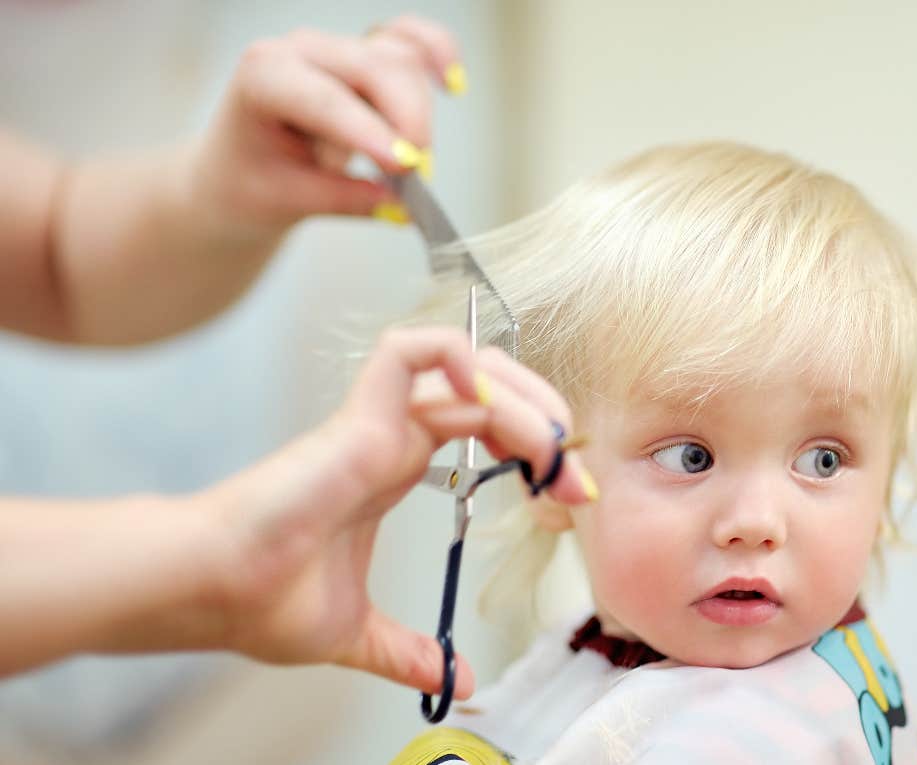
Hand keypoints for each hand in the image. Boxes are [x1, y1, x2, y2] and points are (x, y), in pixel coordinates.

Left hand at [188, 15, 462, 236]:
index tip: (405, 166)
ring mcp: (338, 48)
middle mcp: (302, 50)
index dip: (369, 131)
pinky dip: (436, 52)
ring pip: (399, 61)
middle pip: (374, 68)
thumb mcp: (285, 201)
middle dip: (407, 121)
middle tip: (418, 177)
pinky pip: (411, 41)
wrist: (241, 168)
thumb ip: (343, 200)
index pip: (325, 99)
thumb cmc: (251, 180)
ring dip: (415, 113)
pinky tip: (452, 83)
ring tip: (402, 166)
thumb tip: (401, 207)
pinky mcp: (368, 55)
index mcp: (263, 76)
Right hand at [200, 327, 594, 696]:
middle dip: (545, 417)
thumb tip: (456, 679)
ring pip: (466, 368)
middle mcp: (392, 436)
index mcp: (394, 467)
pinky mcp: (359, 418)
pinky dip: (458, 357)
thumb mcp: (359, 635)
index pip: (484, 426)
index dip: (534, 447)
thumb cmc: (261, 599)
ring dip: (524, 398)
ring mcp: (376, 422)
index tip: (569, 494)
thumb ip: (408, 652)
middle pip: (487, 388)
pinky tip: (490, 399)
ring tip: (551, 449)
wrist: (211, 593)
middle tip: (575, 473)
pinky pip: (411, 352)